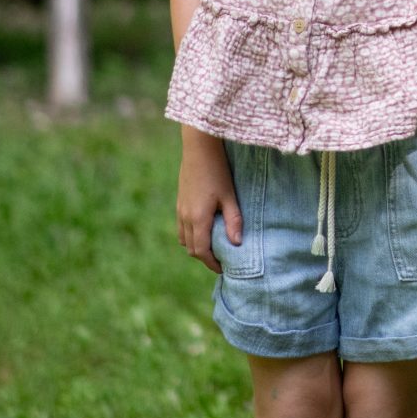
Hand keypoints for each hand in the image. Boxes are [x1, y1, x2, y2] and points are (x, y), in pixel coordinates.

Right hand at [176, 130, 239, 273]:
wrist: (198, 149)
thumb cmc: (218, 171)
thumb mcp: (230, 196)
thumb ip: (233, 220)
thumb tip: (237, 244)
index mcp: (198, 219)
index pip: (201, 251)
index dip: (212, 263)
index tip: (223, 268)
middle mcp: (185, 217)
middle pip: (192, 248)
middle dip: (205, 257)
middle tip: (221, 260)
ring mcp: (180, 210)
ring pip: (184, 239)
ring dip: (197, 246)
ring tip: (214, 247)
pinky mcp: (179, 203)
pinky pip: (182, 228)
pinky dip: (191, 235)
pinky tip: (204, 230)